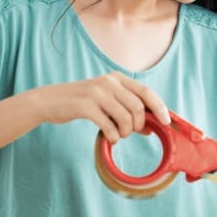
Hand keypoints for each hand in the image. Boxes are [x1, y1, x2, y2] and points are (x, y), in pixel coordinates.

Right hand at [33, 72, 170, 143]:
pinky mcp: (85, 106)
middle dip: (139, 124)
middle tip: (130, 132)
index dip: (159, 108)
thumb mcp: (107, 101)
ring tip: (118, 134)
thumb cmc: (83, 103)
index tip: (166, 123)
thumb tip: (151, 128)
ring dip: (125, 132)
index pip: (146, 92)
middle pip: (138, 107)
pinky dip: (113, 136)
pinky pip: (109, 126)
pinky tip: (109, 138)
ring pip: (125, 118)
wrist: (50, 101)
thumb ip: (128, 110)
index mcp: (117, 78)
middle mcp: (109, 82)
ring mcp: (97, 93)